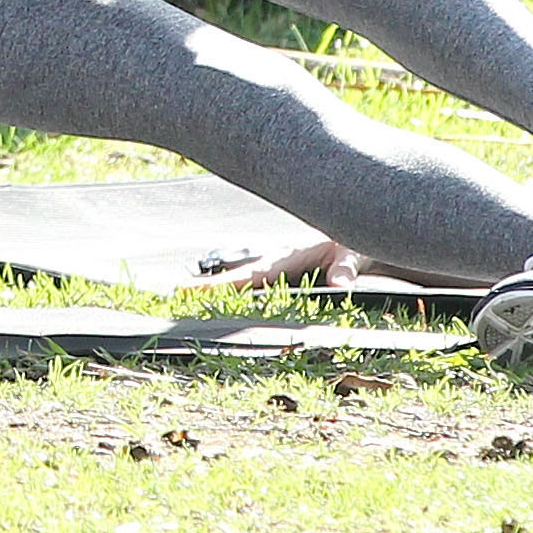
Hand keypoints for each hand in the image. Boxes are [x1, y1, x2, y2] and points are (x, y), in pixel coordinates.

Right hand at [197, 237, 364, 290]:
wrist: (355, 235)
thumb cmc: (352, 243)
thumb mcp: (352, 253)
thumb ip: (345, 269)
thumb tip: (339, 284)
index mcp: (286, 257)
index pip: (250, 274)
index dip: (225, 284)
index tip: (197, 286)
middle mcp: (275, 262)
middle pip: (237, 277)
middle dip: (208, 285)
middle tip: (178, 292)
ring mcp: (276, 269)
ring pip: (242, 279)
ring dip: (217, 287)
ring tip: (187, 295)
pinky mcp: (281, 273)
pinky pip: (254, 283)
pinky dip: (234, 288)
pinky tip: (219, 297)